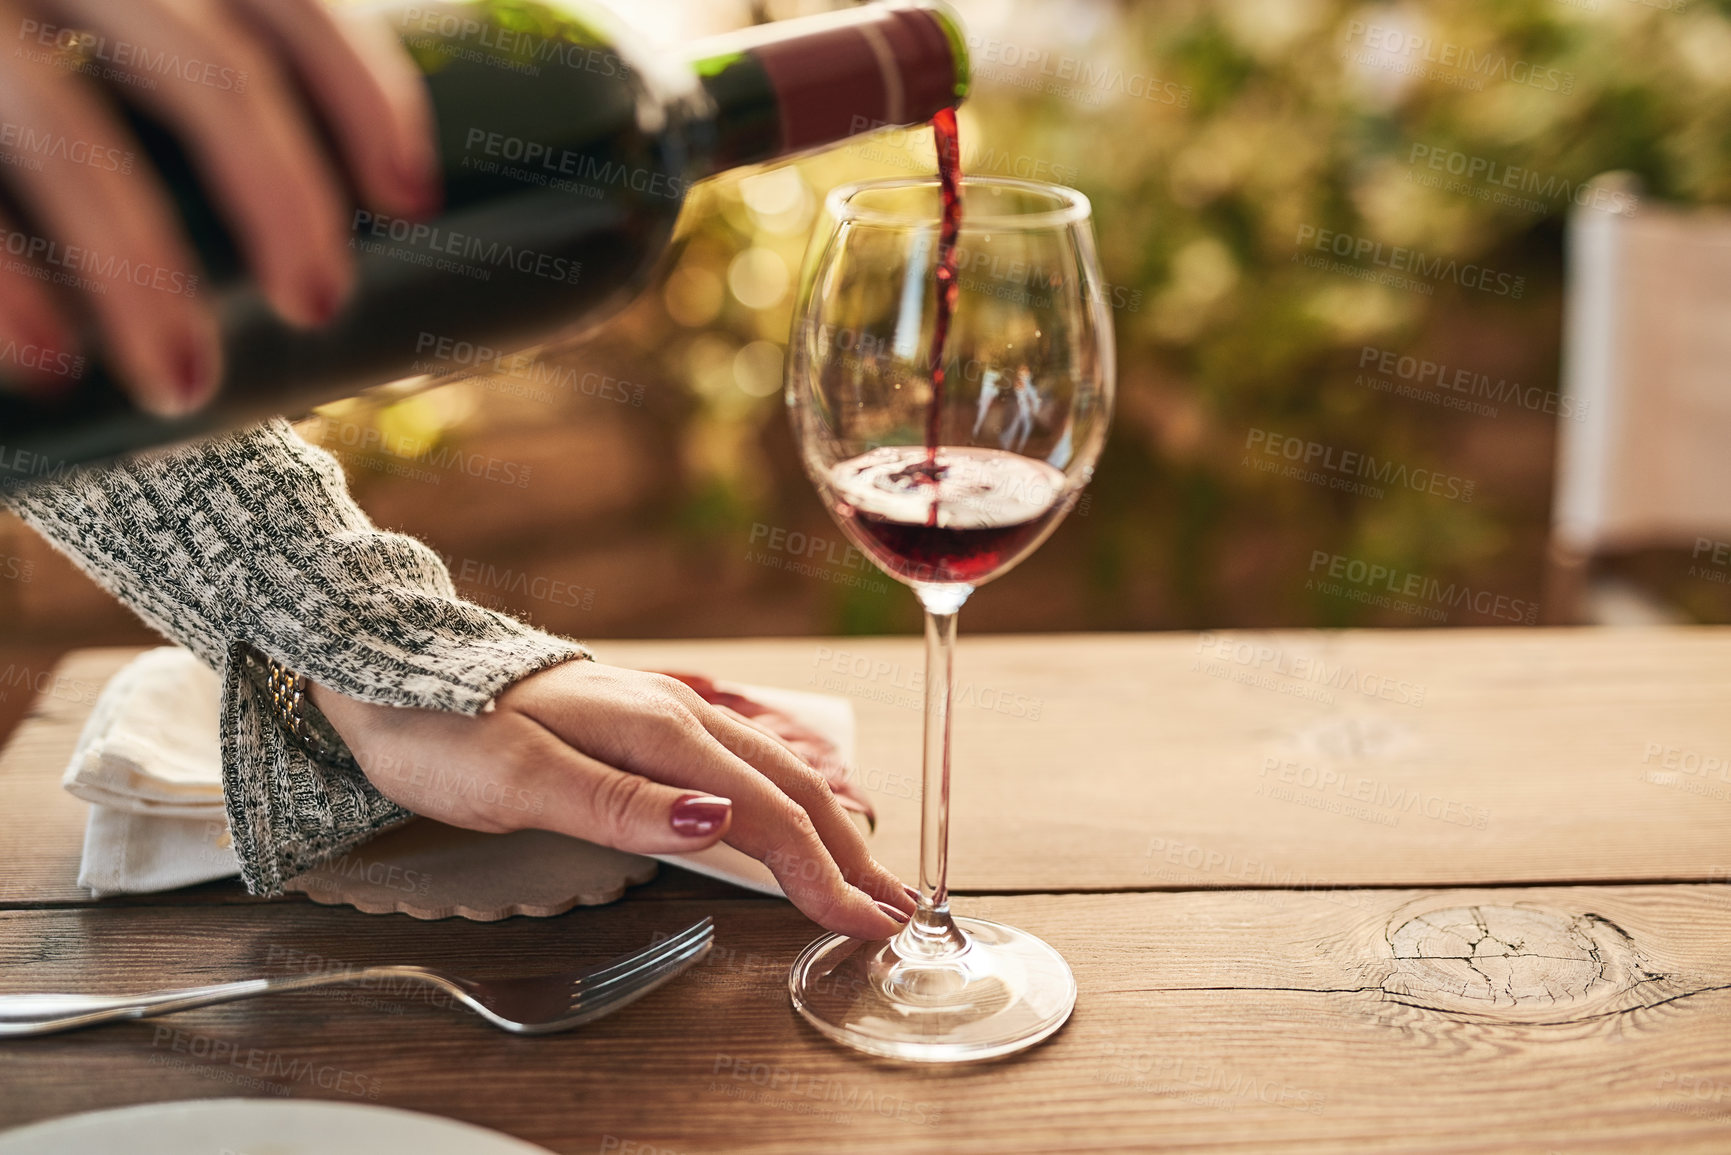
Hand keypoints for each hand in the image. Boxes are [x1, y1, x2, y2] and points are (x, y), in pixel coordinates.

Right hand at [0, 0, 436, 412]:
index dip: (361, 88)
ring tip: (185, 386)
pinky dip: (3, 285)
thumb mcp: (87, 37)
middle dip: (281, 195)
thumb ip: (170, 78)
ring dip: (140, 269)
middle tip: (319, 307)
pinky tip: (50, 364)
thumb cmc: (9, 74)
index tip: (410, 197)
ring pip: (66, 128)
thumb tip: (320, 232)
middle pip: (201, 61)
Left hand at [310, 661, 915, 939]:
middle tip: (896, 908)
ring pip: (769, 774)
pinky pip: (739, 765)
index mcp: (655, 730)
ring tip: (867, 870)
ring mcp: (662, 715)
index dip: (818, 871)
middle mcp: (673, 716)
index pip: (762, 811)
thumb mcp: (520, 776)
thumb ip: (623, 801)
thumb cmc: (444, 729)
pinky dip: (785, 801)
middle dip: (847, 852)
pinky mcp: (645, 725)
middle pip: (786, 789)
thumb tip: (721, 819)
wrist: (392, 671)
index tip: (861, 920)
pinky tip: (794, 814)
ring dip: (826, 826)